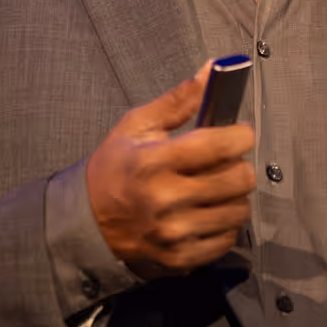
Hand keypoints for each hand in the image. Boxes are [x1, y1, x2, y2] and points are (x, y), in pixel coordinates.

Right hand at [85, 63, 256, 275]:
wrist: (85, 222)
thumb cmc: (114, 168)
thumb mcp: (138, 126)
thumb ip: (179, 100)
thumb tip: (214, 69)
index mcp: (155, 161)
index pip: (222, 145)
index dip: (240, 135)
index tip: (237, 134)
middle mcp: (166, 199)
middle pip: (239, 179)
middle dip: (239, 165)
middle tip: (224, 163)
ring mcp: (174, 232)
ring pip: (239, 210)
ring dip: (234, 197)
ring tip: (215, 189)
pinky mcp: (180, 257)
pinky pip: (227, 239)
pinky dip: (224, 225)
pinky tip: (207, 213)